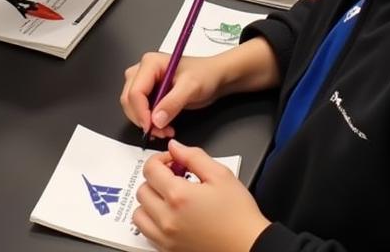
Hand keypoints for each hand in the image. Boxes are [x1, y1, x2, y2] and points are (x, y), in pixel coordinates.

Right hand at [120, 38, 279, 138]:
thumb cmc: (205, 75)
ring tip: (165, 131)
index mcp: (150, 63)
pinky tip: (164, 127)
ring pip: (132, 106)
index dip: (140, 112)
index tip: (151, 128)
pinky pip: (141, 109)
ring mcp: (146, 81)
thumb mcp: (191, 87)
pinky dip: (149, 121)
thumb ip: (172, 103)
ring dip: (145, 122)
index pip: (135, 91)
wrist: (215, 76)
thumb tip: (155, 120)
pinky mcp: (150, 92)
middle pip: (129, 98)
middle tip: (160, 132)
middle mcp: (144, 70)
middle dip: (141, 118)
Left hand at [133, 142, 270, 251]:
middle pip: (142, 191)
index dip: (160, 159)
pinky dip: (152, 222)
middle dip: (155, 179)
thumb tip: (174, 147)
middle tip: (173, 177)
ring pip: (139, 214)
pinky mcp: (169, 251)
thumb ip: (193, 155)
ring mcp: (166, 239)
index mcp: (178, 196)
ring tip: (169, 198)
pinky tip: (170, 215)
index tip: (172, 161)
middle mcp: (167, 219)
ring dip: (150, 202)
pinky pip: (147, 234)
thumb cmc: (239, 214)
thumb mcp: (220, 174)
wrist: (250, 246)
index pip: (150, 169)